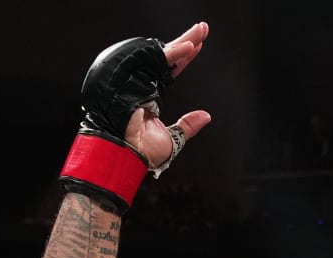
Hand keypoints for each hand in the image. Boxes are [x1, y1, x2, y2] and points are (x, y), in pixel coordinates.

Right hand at [121, 22, 212, 170]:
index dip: (185, 57)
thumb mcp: (173, 139)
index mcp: (151, 95)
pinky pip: (155, 60)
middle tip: (202, 28)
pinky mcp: (134, 78)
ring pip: (163, 55)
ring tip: (200, 32)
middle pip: (168, 57)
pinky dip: (172, 53)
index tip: (197, 45)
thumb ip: (188, 126)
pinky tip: (189, 46)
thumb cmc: (142, 153)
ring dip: (182, 42)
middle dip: (186, 40)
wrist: (126, 156)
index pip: (172, 70)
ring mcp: (138, 79)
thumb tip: (205, 116)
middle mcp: (144, 84)